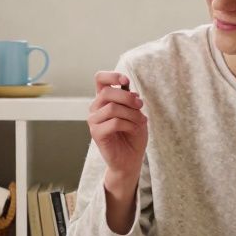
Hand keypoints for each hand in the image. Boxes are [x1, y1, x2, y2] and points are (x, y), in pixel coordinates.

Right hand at [87, 70, 147, 191]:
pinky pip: (114, 122)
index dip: (112, 76)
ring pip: (112, 108)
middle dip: (128, 98)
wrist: (130, 158)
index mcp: (104, 99)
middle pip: (107, 92)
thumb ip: (131, 100)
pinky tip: (133, 130)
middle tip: (141, 106)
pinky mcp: (96, 133)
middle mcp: (96, 108)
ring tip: (140, 122)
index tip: (126, 82)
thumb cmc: (133, 135)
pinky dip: (129, 125)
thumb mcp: (137, 113)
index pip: (100, 79)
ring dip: (131, 114)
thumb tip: (128, 90)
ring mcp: (94, 120)